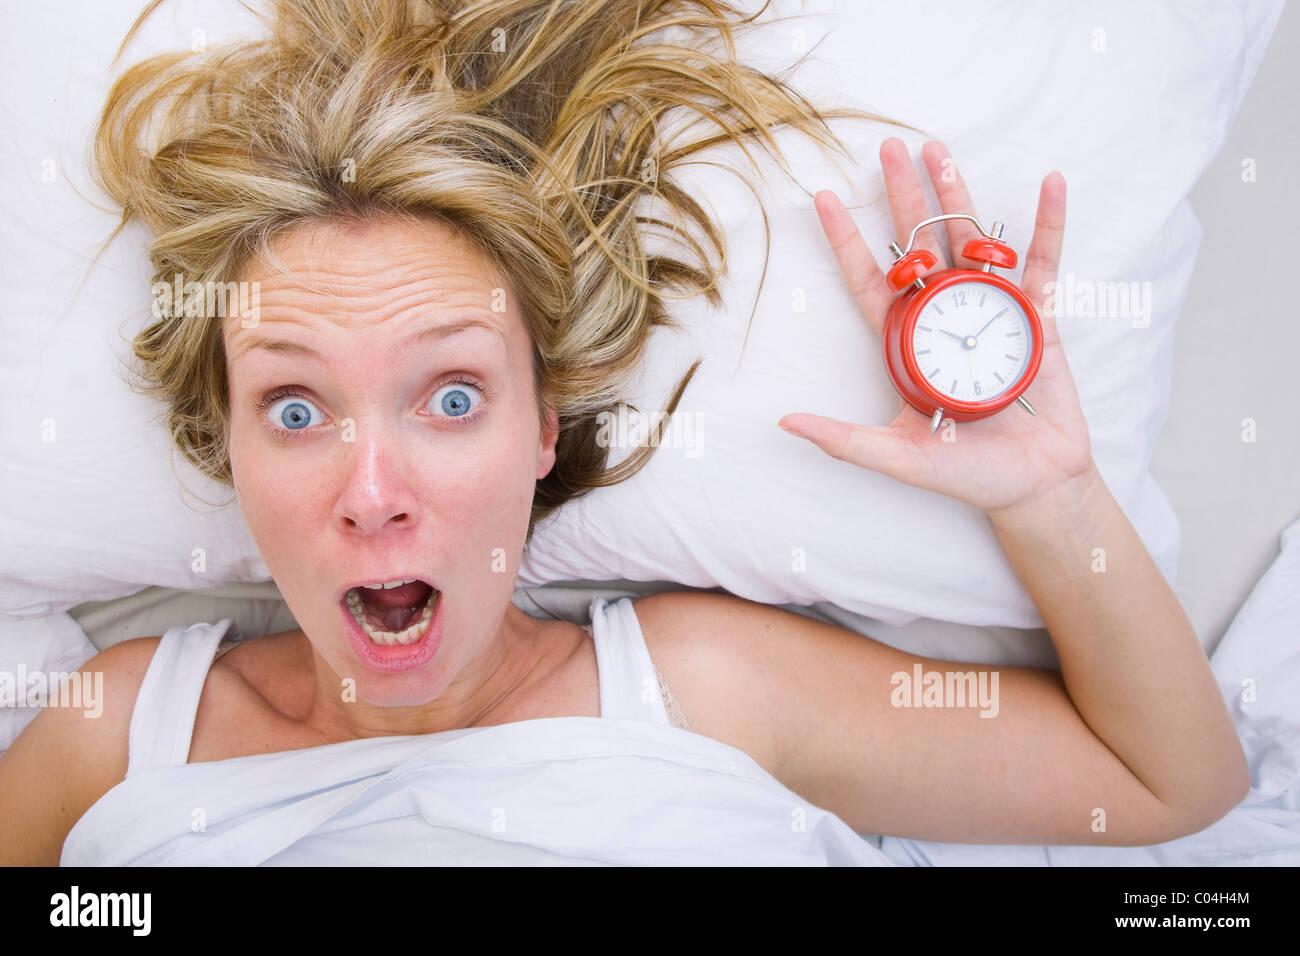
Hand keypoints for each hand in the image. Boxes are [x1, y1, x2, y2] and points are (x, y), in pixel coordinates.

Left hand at [778, 138, 1094, 516]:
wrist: (1036, 486)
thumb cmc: (968, 475)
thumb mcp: (899, 457)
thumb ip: (845, 440)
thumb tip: (784, 424)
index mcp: (907, 342)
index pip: (871, 280)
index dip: (847, 241)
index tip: (826, 197)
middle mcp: (944, 315)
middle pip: (920, 245)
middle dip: (904, 197)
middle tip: (889, 148)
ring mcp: (991, 309)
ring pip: (972, 241)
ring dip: (959, 195)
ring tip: (940, 150)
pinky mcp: (1038, 315)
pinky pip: (1044, 262)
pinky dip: (1049, 223)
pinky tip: (1051, 183)